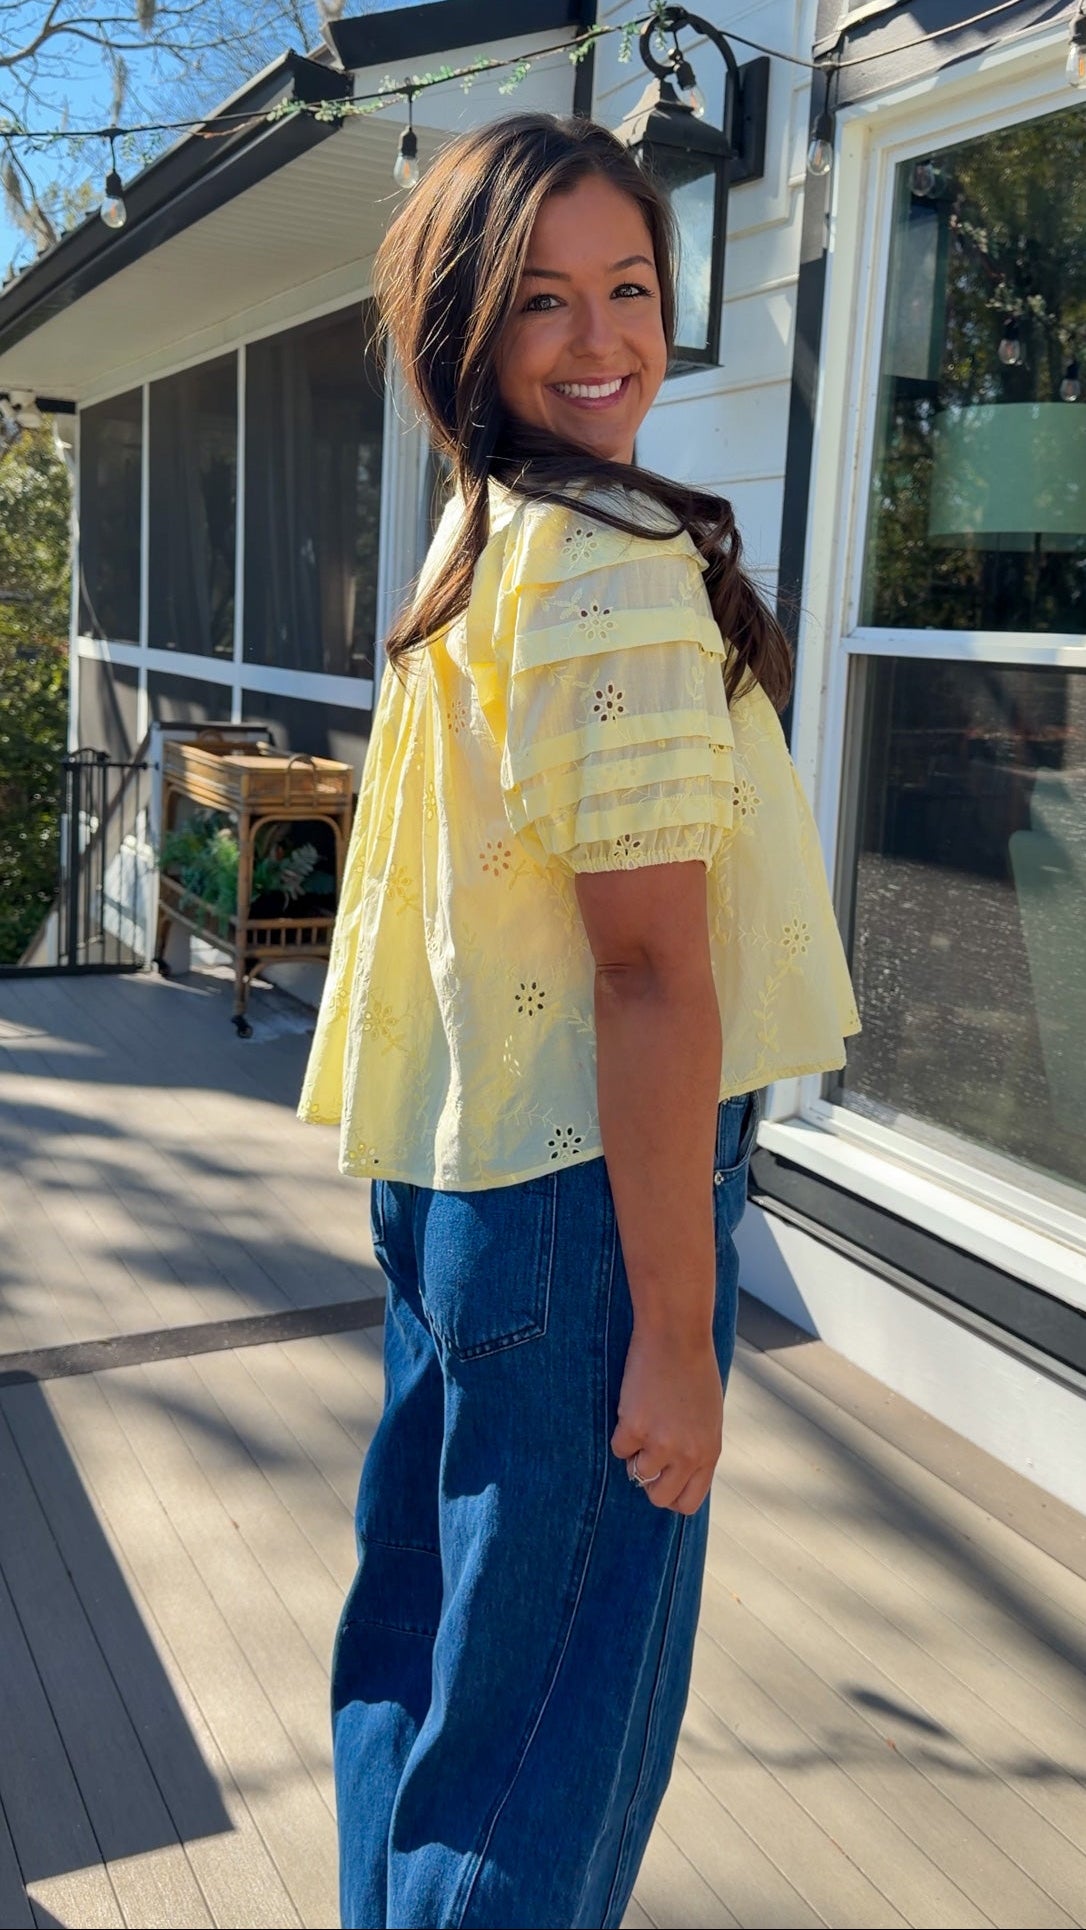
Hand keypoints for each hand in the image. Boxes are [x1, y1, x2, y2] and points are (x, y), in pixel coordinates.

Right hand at [611, 1321, 723, 1514]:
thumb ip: (695, 1449)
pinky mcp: (635, 1428)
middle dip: (648, 1481)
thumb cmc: (694, 1370)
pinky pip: (619, 1448)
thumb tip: (676, 1473)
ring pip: (636, 1473)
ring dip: (635, 1452)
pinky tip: (633, 1406)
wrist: (677, 1337)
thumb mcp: (708, 1418)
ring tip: (643, 1421)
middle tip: (646, 1454)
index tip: (660, 1481)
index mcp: (709, 1452)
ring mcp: (660, 1443)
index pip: (688, 1502)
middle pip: (659, 1496)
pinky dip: (621, 1432)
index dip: (670, 1495)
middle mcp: (687, 1454)